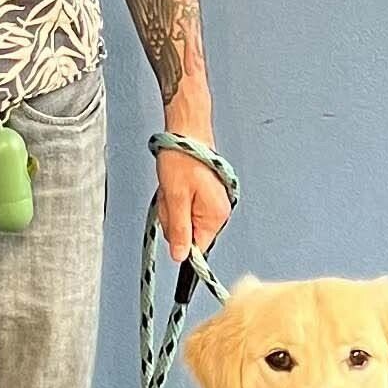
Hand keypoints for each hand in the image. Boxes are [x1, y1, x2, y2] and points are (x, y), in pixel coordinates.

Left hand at [156, 111, 231, 263]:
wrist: (186, 131)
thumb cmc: (182, 158)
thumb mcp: (175, 197)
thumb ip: (179, 230)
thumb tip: (181, 256)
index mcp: (215, 215)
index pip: (198, 247)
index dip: (180, 238)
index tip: (171, 220)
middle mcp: (218, 211)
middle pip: (188, 234)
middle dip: (172, 218)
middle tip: (170, 196)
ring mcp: (210, 203)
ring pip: (183, 220)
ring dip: (171, 206)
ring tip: (172, 187)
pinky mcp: (203, 196)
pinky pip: (185, 208)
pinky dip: (175, 199)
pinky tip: (174, 185)